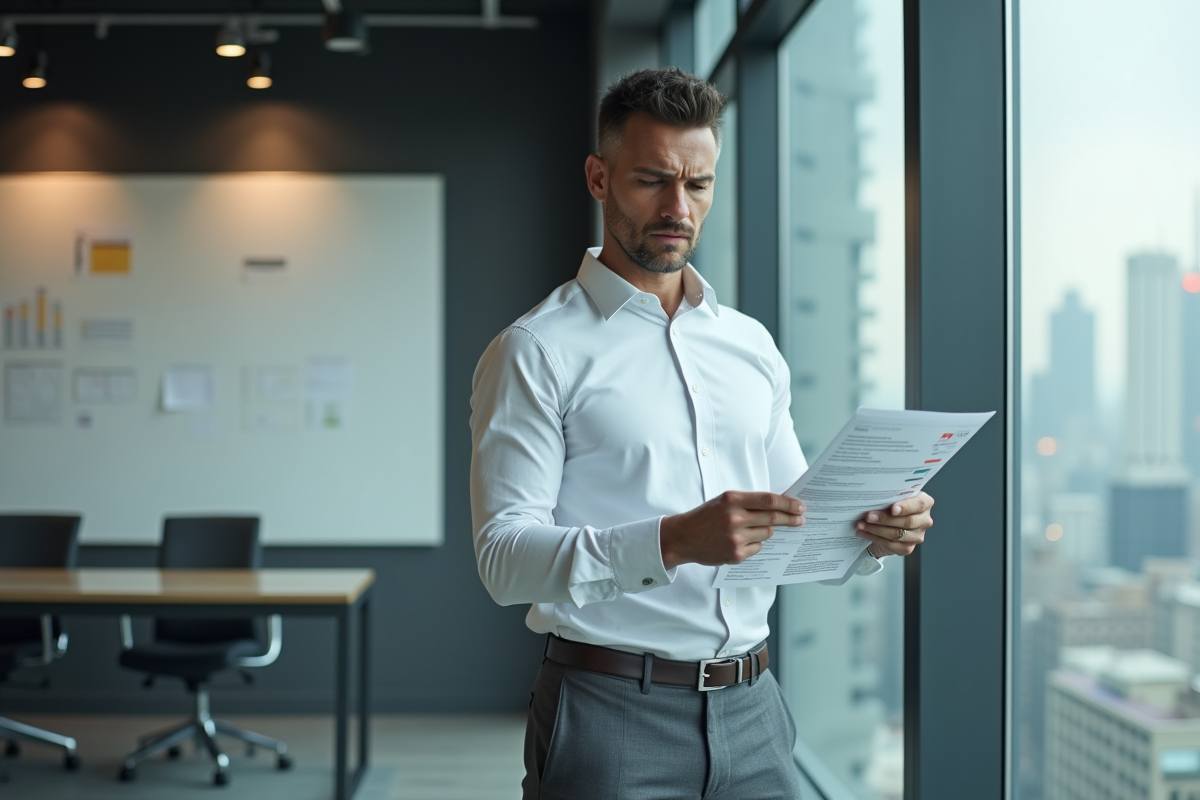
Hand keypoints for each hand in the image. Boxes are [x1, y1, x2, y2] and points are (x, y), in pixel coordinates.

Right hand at [660, 491, 804, 569]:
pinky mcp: (736, 555)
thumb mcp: (724, 501)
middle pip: (773, 518)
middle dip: (790, 519)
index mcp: (732, 500)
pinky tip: (740, 540)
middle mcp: (734, 518)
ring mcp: (735, 538)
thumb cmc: (705, 516)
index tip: (800, 506)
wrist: (683, 537)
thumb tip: (778, 505)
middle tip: (801, 519)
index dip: (788, 503)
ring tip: (753, 529)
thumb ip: (749, 502)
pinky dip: (755, 543)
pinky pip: (757, 547)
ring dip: (767, 531)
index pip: (769, 500)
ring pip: (766, 534)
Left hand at [855, 492, 933, 557]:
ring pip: (897, 534)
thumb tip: (874, 497)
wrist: (886, 525)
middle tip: (868, 516)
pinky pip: (890, 544)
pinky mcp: (908, 548)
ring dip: (876, 529)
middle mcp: (924, 520)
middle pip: (907, 521)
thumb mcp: (892, 498)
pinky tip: (863, 532)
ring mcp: (917, 536)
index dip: (906, 507)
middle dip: (885, 519)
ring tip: (861, 524)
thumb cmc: (890, 507)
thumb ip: (890, 496)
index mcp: (924, 503)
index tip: (892, 509)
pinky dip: (874, 537)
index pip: (920, 504)